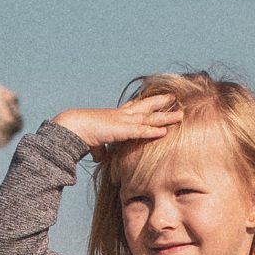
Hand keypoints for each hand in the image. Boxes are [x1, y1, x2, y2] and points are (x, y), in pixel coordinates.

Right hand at [52, 94, 181, 155]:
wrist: (73, 127)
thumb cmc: (81, 133)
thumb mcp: (94, 143)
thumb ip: (100, 150)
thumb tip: (101, 158)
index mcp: (114, 116)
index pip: (132, 107)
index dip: (143, 104)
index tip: (152, 99)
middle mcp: (122, 115)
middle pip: (146, 106)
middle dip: (160, 102)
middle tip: (173, 97)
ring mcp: (123, 121)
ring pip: (150, 118)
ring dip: (166, 117)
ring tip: (180, 114)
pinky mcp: (122, 130)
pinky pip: (142, 131)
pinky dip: (153, 132)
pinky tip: (165, 132)